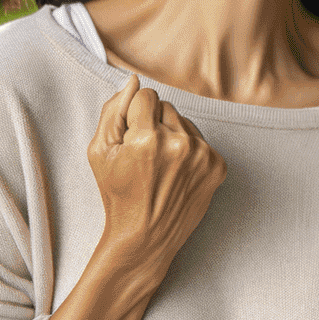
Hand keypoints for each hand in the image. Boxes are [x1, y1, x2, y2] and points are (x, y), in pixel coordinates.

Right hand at [87, 75, 226, 283]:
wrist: (145, 239)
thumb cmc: (118, 194)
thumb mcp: (100, 152)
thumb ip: (113, 110)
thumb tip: (133, 80)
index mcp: (147, 139)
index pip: (147, 95)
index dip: (135, 115)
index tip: (132, 137)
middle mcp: (179, 143)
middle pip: (167, 106)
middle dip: (154, 124)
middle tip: (145, 155)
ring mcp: (202, 155)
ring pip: (185, 121)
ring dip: (174, 136)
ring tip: (161, 166)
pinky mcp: (218, 166)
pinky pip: (202, 140)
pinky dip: (190, 151)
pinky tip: (177, 174)